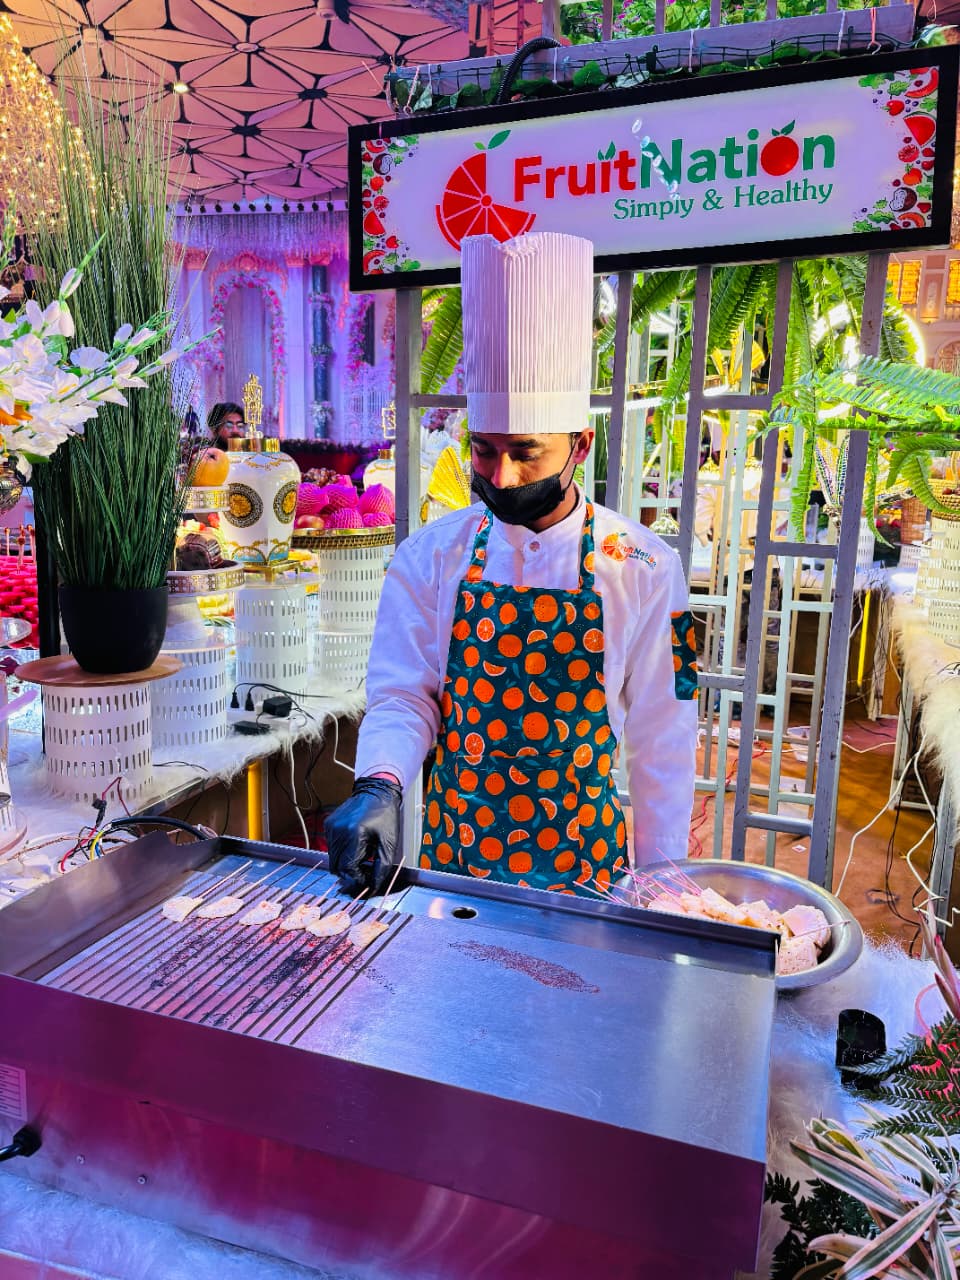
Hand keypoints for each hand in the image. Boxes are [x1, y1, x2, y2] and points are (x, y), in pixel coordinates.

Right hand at [325, 775, 402, 896]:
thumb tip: (372, 886)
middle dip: (350, 873)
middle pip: (336, 867)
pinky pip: (332, 847)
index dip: (357, 879)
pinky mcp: (329, 825)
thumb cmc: (385, 815)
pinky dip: (342, 852)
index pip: (347, 869)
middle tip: (366, 870)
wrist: (377, 791)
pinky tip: (356, 844)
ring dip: (346, 862)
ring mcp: (331, 828)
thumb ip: (381, 868)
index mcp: (353, 835)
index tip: (367, 880)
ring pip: (333, 859)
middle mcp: (338, 831)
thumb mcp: (388, 844)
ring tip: (363, 853)